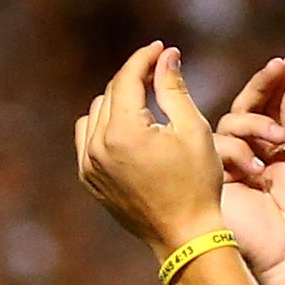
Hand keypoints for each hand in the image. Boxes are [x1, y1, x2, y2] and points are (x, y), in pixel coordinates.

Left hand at [75, 43, 226, 256]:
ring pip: (95, 114)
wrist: (185, 236)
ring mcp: (89, 166)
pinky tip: (126, 129)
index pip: (126, 79)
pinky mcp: (90, 181)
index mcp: (123, 132)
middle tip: (158, 71)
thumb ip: (173, 88)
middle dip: (134, 78)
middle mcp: (98, 147)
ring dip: (117, 102)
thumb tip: (165, 56)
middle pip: (110, 93)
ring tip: (144, 103)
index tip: (160, 48)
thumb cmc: (197, 183)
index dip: (144, 59)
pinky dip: (103, 127)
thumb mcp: (193, 130)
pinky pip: (87, 140)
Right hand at [215, 55, 284, 275]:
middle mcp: (250, 149)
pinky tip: (258, 170)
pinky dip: (239, 151)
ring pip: (230, 121)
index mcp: (273, 143)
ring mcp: (230, 162)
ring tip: (279, 141)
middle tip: (280, 67)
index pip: (269, 103)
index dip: (276, 81)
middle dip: (263, 84)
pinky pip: (217, 146)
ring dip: (256, 123)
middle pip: (246, 105)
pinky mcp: (214, 177)